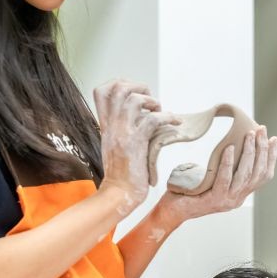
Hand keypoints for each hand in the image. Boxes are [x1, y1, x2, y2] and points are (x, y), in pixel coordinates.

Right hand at [94, 79, 175, 213]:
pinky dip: (168, 118)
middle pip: (118, 88)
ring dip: (153, 102)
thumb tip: (141, 116)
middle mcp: (112, 125)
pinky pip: (153, 120)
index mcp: (106, 125)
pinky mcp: (136, 143)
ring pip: (134, 99)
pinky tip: (175, 125)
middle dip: (139, 87)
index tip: (135, 93)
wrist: (118, 194)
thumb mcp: (116, 146)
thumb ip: (123, 129)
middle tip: (151, 102)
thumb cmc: (121, 173)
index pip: (101, 91)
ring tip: (161, 113)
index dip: (119, 84)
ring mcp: (123, 133)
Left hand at [155, 125, 276, 224]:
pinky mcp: (214, 200)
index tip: (273, 139)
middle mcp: (237, 199)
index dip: (271, 157)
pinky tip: (229, 148)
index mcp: (240, 194)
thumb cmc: (190, 191)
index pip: (264, 176)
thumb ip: (225, 167)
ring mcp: (227, 201)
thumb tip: (232, 143)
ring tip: (248, 135)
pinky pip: (225, 179)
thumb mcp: (213, 178)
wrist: (172, 211)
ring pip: (245, 176)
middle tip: (261, 130)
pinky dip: (228, 163)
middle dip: (262, 149)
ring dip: (249, 153)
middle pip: (258, 173)